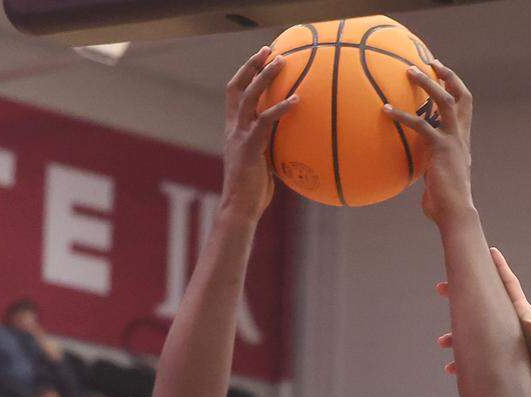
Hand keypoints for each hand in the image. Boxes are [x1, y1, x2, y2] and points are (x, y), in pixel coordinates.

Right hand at [220, 48, 298, 223]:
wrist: (239, 211)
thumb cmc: (253, 195)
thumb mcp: (263, 167)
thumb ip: (271, 151)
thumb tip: (291, 148)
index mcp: (234, 132)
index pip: (236, 95)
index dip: (246, 74)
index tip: (261, 60)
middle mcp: (233, 129)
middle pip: (238, 87)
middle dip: (252, 66)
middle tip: (270, 51)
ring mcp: (239, 137)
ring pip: (249, 97)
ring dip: (264, 77)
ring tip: (282, 61)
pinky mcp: (249, 147)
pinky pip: (265, 121)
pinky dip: (281, 109)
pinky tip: (297, 101)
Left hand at [386, 60, 472, 223]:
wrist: (455, 213)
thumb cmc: (444, 206)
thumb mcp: (436, 182)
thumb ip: (427, 171)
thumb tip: (413, 177)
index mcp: (461, 142)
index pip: (464, 107)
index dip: (455, 87)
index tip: (442, 74)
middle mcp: (460, 137)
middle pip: (460, 96)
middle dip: (447, 76)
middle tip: (431, 62)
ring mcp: (452, 140)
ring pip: (444, 100)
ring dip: (428, 82)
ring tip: (409, 70)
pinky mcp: (439, 148)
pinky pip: (419, 124)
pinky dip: (401, 115)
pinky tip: (386, 110)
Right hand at [438, 249, 530, 396]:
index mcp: (522, 318)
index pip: (508, 287)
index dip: (498, 268)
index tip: (487, 251)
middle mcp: (511, 330)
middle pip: (482, 308)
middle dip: (462, 298)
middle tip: (441, 289)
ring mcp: (504, 348)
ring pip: (474, 336)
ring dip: (457, 337)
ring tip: (442, 341)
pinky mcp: (500, 366)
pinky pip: (476, 361)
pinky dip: (463, 364)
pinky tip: (452, 369)